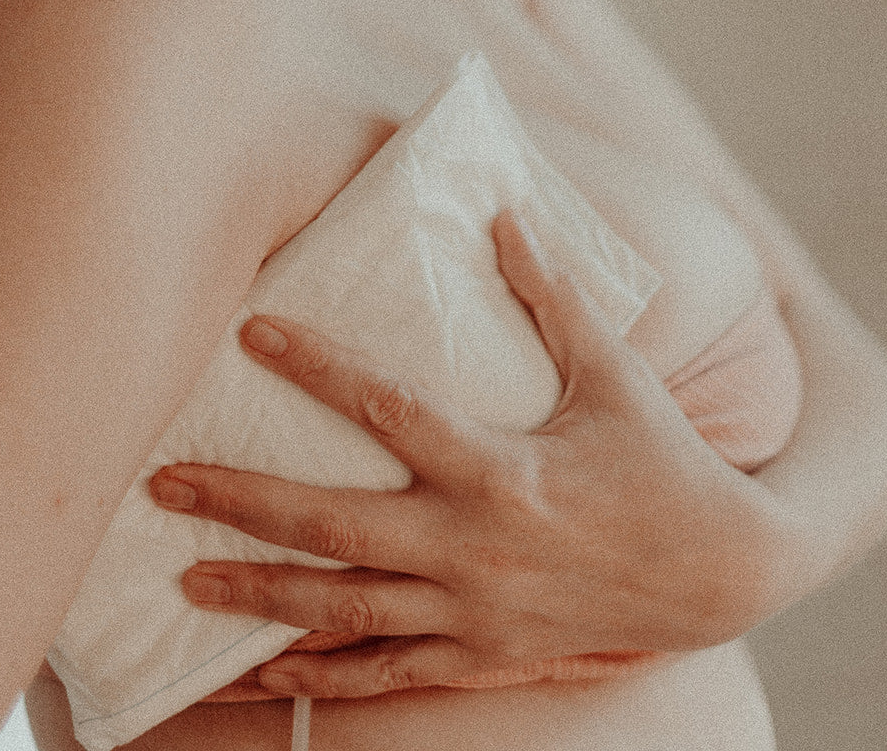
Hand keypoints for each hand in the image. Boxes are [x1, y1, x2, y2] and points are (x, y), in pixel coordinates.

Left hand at [149, 212, 799, 698]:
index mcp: (503, 469)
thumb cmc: (663, 460)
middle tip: (163, 482)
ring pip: (341, 610)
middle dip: (242, 502)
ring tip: (183, 577)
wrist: (723, 574)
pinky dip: (315, 676)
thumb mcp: (614, 371)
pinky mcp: (481, 656)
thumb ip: (552, 293)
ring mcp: (473, 612)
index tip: (250, 331)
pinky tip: (257, 672)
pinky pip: (383, 673)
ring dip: (258, 592)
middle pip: (334, 527)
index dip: (317, 367)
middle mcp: (474, 547)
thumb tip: (503, 212)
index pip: (388, 411)